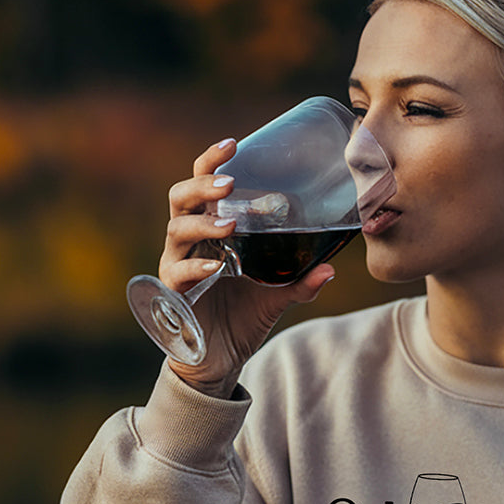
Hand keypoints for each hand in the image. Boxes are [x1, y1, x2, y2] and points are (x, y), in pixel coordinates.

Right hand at [162, 138, 334, 396]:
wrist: (221, 359)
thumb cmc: (243, 318)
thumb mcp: (278, 297)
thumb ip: (302, 282)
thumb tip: (331, 268)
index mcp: (212, 229)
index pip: (205, 186)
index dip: (212, 162)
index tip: (234, 144)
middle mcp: (190, 240)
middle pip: (181, 198)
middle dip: (202, 185)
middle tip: (230, 183)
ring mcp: (178, 263)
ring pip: (176, 229)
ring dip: (202, 222)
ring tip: (229, 223)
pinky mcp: (172, 291)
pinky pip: (177, 272)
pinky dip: (195, 266)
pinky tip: (214, 266)